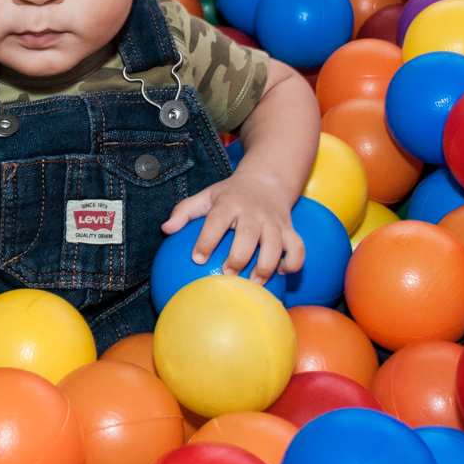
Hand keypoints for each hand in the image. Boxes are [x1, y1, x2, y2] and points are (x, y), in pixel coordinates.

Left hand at [162, 172, 305, 282]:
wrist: (266, 180)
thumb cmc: (230, 195)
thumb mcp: (206, 196)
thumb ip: (184, 211)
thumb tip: (165, 229)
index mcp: (230, 203)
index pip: (217, 221)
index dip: (207, 240)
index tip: (197, 259)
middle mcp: (254, 212)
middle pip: (249, 235)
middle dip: (239, 258)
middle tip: (227, 275)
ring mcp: (274, 221)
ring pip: (276, 245)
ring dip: (266, 266)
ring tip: (254, 283)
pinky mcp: (290, 229)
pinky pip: (298, 248)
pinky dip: (293, 262)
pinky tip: (281, 273)